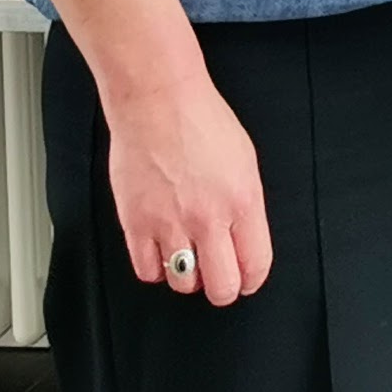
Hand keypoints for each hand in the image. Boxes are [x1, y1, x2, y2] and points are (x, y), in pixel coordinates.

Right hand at [104, 70, 271, 306]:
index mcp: (243, 201)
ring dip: (188, 277)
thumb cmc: (202, 122)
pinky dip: (156, 269)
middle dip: (223, 288)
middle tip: (219, 279)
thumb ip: (245, 205)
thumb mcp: (245, 162)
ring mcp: (169, 223)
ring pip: (183, 283)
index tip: (247, 280)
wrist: (159, 103)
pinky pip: (147, 270)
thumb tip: (245, 238)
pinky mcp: (136, 223)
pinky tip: (162, 253)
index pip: (255, 264)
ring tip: (190, 260)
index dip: (252, 280)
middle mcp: (208, 218)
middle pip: (220, 286)